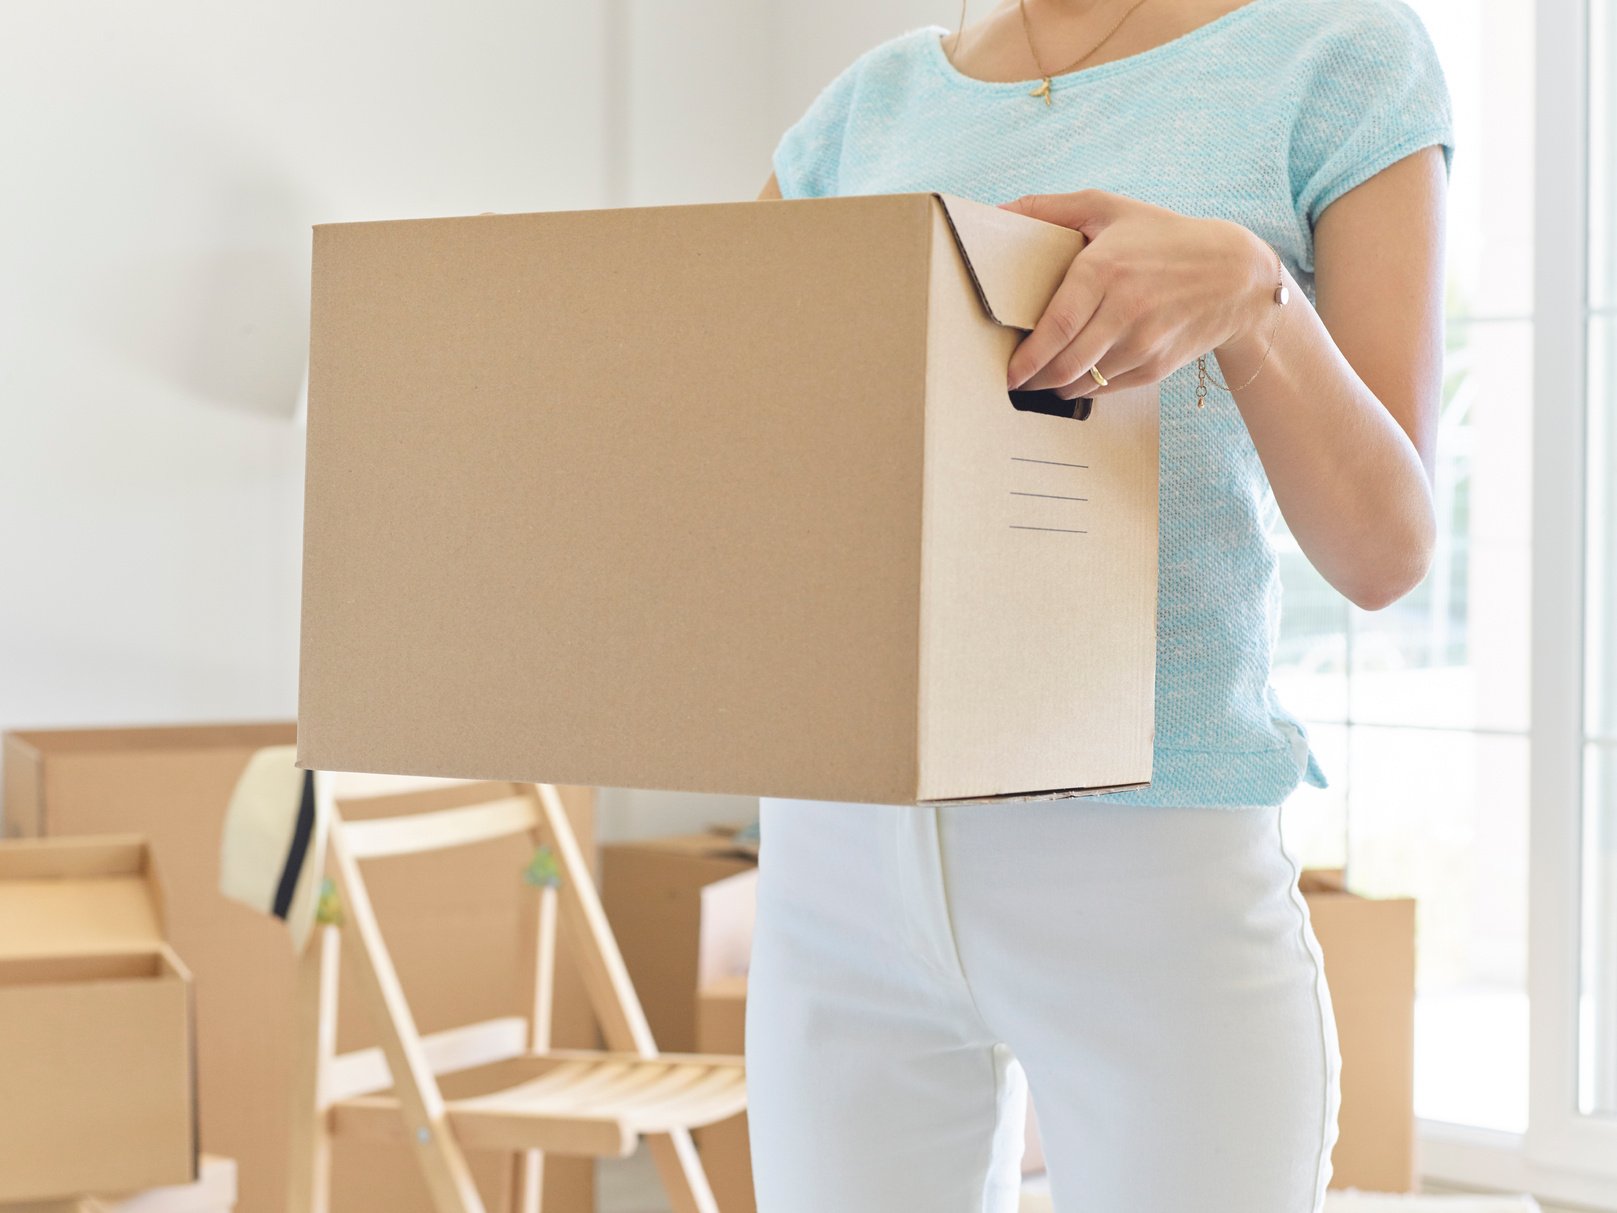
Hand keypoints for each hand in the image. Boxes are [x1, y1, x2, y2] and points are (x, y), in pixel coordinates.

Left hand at [998, 189, 1272, 396]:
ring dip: (1054, 386)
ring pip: (1082, 381)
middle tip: (1014, 378)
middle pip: (1064, 364)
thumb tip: (996, 212)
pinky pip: (1105, 388)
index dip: (1026, 357)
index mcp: (1106, 270)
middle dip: (1032, 378)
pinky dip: (1083, 387)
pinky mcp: (1155, 366)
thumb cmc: (1162, 237)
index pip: (1055, 327)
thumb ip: (1048, 209)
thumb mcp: (1107, 209)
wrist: (1235, 274)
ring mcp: (1143, 343)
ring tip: (1039, 378)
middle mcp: (1125, 310)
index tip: (1007, 370)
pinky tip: (1074, 376)